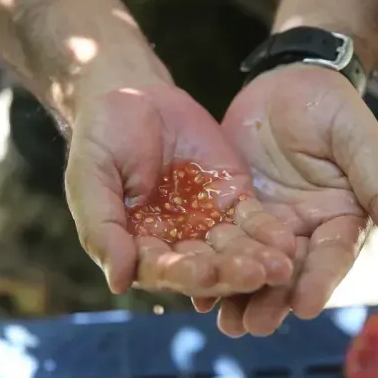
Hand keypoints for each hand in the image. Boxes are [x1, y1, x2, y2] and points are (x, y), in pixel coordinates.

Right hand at [65, 76, 296, 297]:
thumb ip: (102, 228)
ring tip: (280, 266)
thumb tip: (118, 282)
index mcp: (140, 249)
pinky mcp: (234, 201)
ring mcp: (209, 225)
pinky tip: (287, 242)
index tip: (204, 274)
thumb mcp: (90, 178)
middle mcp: (177, 246)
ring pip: (236, 250)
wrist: (133, 95)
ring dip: (257, 260)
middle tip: (256, 275)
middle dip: (231, 273)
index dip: (184, 273)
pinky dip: (270, 233)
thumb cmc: (102, 139)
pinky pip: (255, 221)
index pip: (164, 270)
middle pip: (207, 267)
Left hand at [201, 64, 377, 335]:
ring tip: (223, 323)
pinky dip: (210, 264)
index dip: (319, 281)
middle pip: (288, 273)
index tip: (306, 306)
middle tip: (254, 328)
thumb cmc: (333, 107)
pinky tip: (192, 286)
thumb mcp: (359, 142)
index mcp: (339, 220)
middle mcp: (304, 231)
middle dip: (272, 301)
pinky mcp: (234, 212)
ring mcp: (267, 225)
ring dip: (238, 295)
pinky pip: (222, 243)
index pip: (330, 257)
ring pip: (253, 266)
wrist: (289, 81)